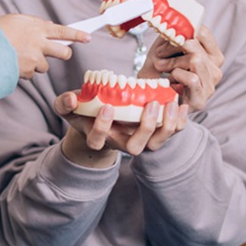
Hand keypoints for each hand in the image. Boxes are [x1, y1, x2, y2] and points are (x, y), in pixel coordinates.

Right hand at [0, 14, 88, 78]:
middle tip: (60, 52)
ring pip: (45, 65)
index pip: (64, 31)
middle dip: (65, 53)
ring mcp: (34, 60)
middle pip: (63, 52)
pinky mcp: (27, 72)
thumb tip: (48, 25)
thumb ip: (33, 22)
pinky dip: (25, 70)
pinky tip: (14, 63)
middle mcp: (39, 44)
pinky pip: (31, 74)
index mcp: (37, 28)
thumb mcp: (15, 20)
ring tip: (21, 56)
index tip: (88, 37)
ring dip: (38, 63)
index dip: (77, 35)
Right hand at [55, 91, 189, 166]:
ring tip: (170, 103)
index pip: (98, 140)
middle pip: (135, 147)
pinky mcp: (155, 134)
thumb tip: (70, 98)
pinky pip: (170, 132)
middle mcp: (121, 143)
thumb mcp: (70, 108)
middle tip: (149, 104)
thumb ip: (64, 103)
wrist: (103, 119)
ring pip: (156, 144)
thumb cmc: (85, 112)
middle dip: (145, 128)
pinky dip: (179, 121)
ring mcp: (140, 140)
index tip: (106, 107)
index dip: (102, 127)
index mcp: (99, 138)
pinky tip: (180, 104)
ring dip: (166, 126)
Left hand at [139, 24, 223, 111]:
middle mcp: (216, 69)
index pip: (203, 32)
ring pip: (195, 60)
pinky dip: (177, 75)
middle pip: (196, 46)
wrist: (151, 96)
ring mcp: (211, 85)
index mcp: (212, 55)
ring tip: (160, 66)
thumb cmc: (161, 70)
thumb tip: (177, 23)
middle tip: (159, 54)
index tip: (168, 37)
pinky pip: (192, 78)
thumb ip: (176, 34)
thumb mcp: (168, 47)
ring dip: (172, 62)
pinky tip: (169, 79)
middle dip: (173, 47)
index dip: (183, 31)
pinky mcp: (201, 99)